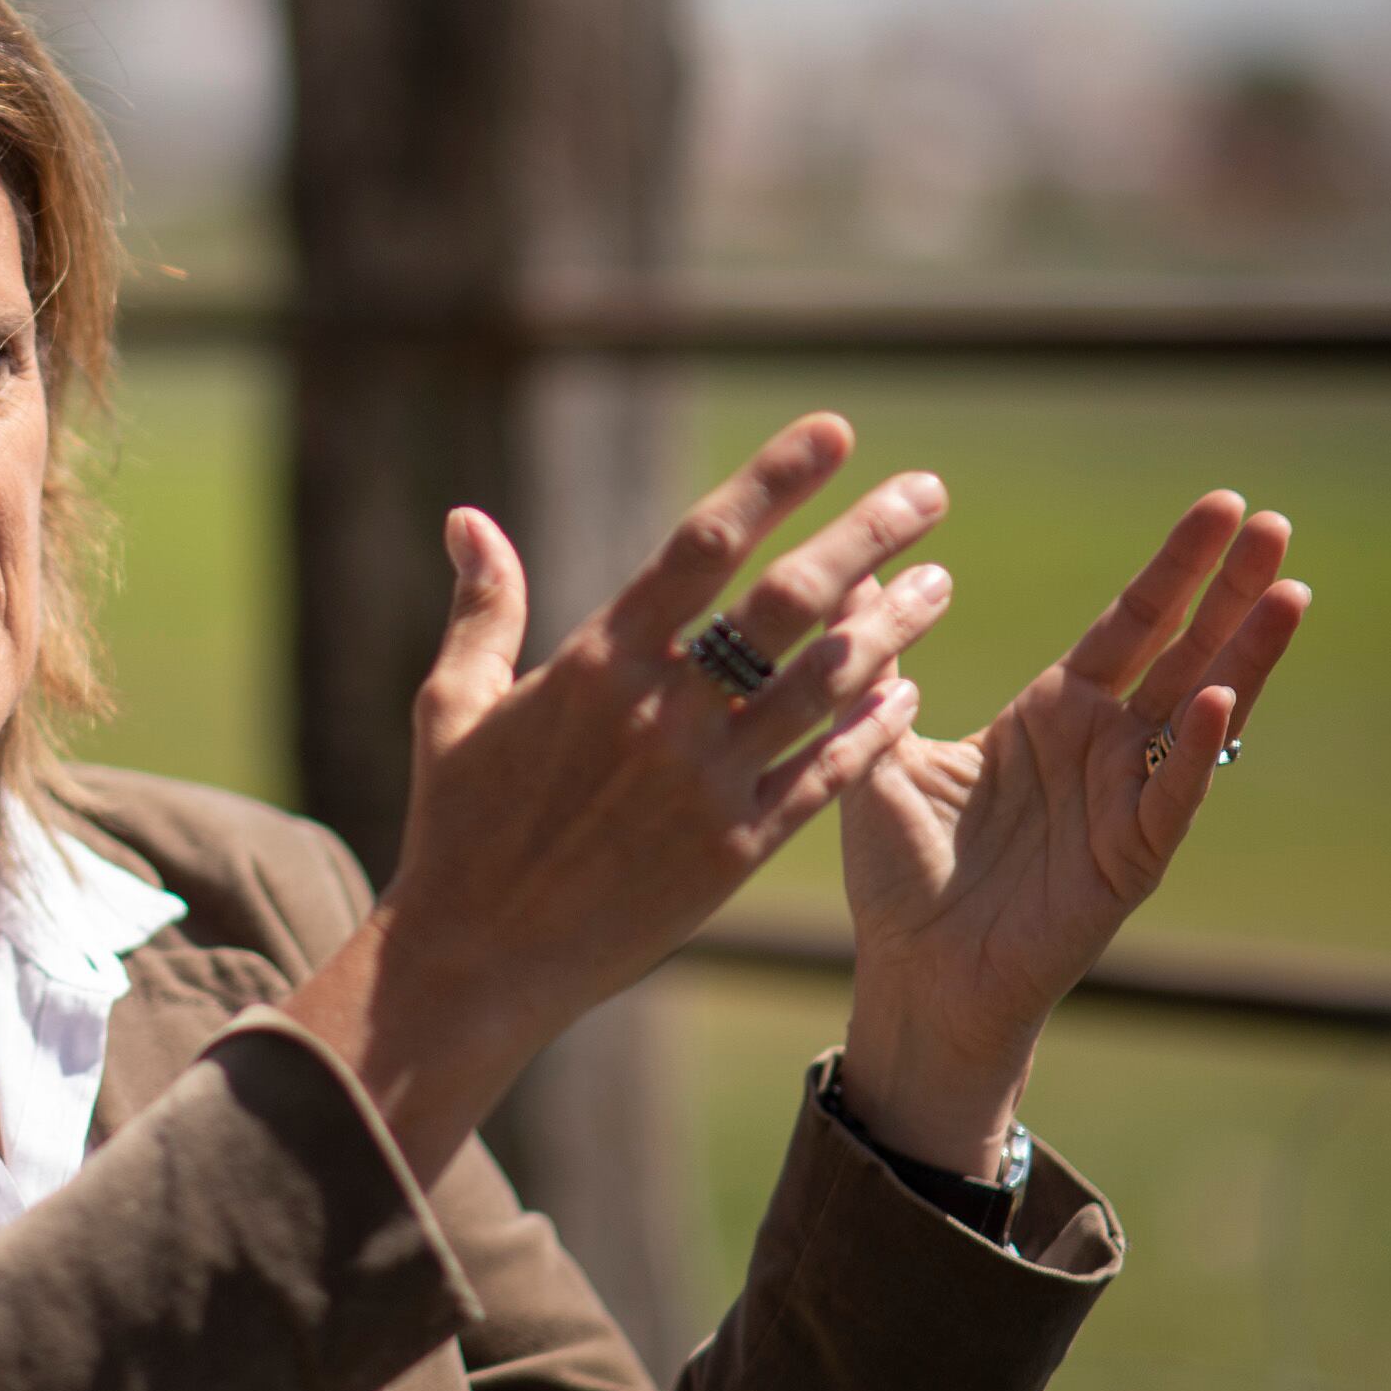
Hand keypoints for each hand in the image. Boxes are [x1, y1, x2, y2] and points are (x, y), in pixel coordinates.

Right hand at [288, 412, 955, 1181]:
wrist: (476, 959)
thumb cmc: (456, 825)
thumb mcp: (451, 705)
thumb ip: (482, 605)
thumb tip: (467, 517)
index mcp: (595, 663)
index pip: (701, 545)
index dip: (773, 480)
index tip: (836, 431)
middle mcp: (660, 713)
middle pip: (788, 602)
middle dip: (868, 534)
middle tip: (928, 490)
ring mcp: (705, 782)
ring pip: (825, 685)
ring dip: (893, 625)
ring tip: (939, 581)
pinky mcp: (733, 849)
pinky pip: (825, 774)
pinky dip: (871, 726)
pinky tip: (909, 689)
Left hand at [835, 491, 1310, 1173]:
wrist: (914, 973)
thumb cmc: (902, 870)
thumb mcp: (878, 747)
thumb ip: (873, 663)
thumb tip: (847, 570)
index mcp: (1053, 714)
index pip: (1128, 622)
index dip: (1173, 567)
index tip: (1221, 503)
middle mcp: (1101, 747)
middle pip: (1181, 650)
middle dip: (1228, 587)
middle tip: (1276, 518)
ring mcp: (1125, 800)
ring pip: (1199, 712)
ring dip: (1244, 653)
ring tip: (1287, 588)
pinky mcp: (1129, 858)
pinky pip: (1169, 794)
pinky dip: (1192, 748)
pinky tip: (1216, 696)